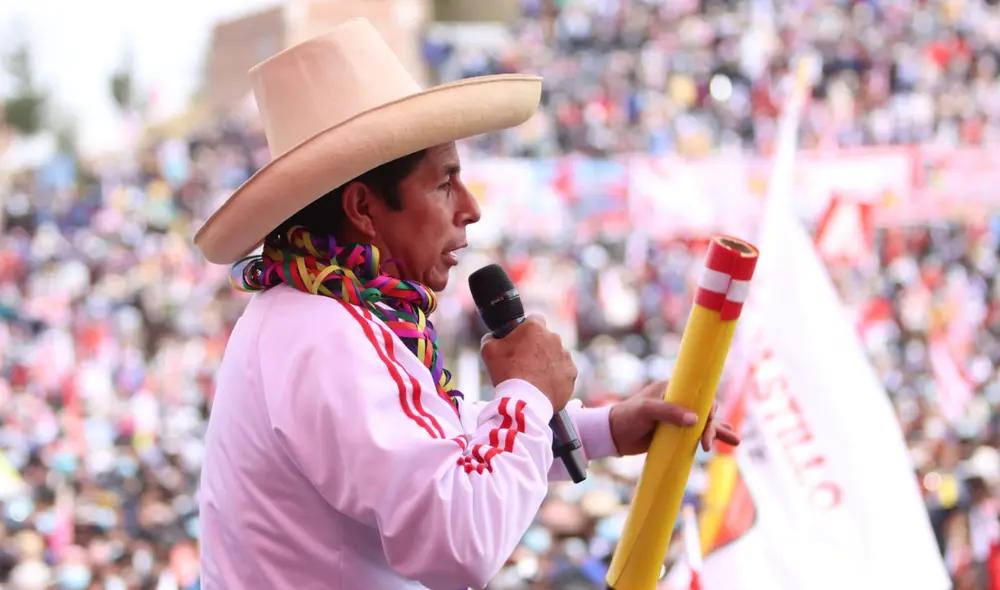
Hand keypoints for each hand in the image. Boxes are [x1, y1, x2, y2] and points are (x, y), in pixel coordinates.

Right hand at [481, 315, 576, 411]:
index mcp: (535, 328)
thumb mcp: (489, 350)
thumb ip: (491, 338)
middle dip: (537, 347)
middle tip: (524, 362)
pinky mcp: (571, 373)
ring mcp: (565, 356)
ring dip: (547, 362)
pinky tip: (544, 385)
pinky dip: (556, 377)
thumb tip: (493, 337)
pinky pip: (564, 371)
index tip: (521, 340)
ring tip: (534, 377)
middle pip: (546, 338)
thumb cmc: (506, 373)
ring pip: (556, 355)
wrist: (525, 401)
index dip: (526, 329)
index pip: (534, 319)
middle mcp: (554, 338)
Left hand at [608, 380, 740, 455]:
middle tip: (706, 444)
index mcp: (673, 389)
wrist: (613, 435)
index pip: (700, 395)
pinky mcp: (677, 432)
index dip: (709, 408)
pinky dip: (712, 437)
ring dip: (721, 430)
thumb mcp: (646, 411)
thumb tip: (695, 420)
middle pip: (706, 410)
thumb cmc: (627, 417)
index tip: (707, 424)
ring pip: (707, 422)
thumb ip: (668, 412)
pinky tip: (727, 442)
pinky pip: (699, 433)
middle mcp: (680, 401)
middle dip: (713, 427)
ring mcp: (679, 417)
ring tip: (736, 442)